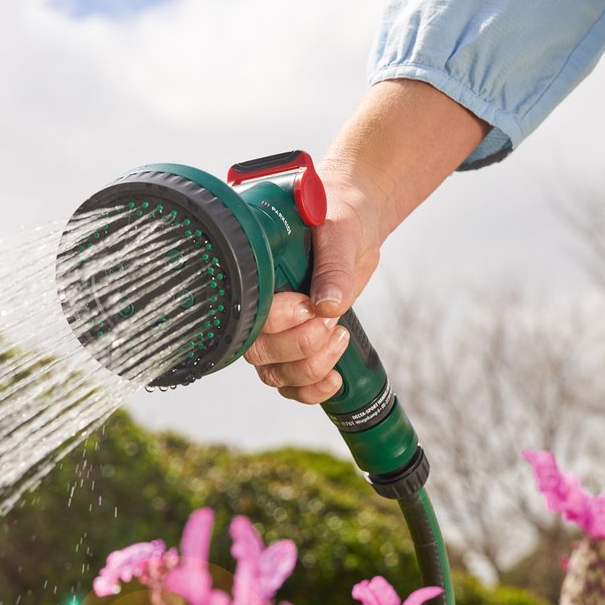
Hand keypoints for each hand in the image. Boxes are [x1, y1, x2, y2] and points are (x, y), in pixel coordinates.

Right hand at [244, 181, 381, 403]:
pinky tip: (335, 378)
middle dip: (301, 344)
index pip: (249, 313)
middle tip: (331, 320)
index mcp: (255, 274)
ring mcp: (275, 332)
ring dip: (311, 366)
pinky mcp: (296, 348)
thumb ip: (333, 266)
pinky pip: (291, 387)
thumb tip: (329, 305)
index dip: (278, 321)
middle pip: (259, 352)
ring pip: (275, 374)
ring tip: (340, 336)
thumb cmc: (338, 214)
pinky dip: (312, 390)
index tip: (309, 305)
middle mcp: (257, 307)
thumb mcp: (339, 229)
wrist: (355, 222)